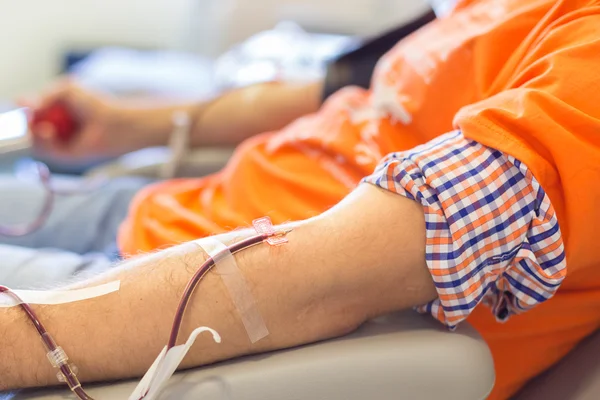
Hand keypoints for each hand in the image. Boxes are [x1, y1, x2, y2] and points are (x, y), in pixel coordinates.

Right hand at [19, 79, 144, 162]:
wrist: (114, 122)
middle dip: (26, 122)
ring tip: (42, 124)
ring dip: (33, 131)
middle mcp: (56, 129)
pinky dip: (42, 140)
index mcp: (55, 113)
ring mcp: (60, 144)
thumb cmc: (96, 105)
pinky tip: (47, 131)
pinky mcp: (65, 156)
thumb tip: (22, 103)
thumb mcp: (66, 90)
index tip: (25, 105)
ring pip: (33, 141)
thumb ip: (44, 95)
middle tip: (30, 115)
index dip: (26, 111)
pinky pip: (44, 151)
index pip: (31, 114)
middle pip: (28, 128)